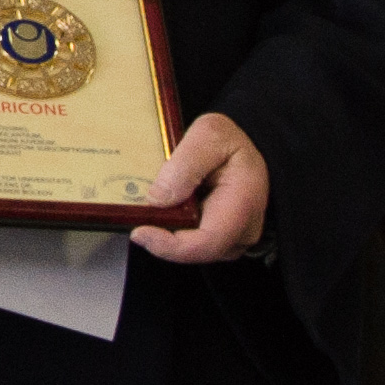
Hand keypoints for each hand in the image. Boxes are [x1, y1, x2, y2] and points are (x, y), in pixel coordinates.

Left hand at [133, 113, 270, 264]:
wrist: (242, 149)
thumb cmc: (231, 142)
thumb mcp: (210, 134)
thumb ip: (186, 163)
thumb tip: (158, 198)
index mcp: (243, 204)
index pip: (206, 242)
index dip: (170, 245)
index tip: (140, 232)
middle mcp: (243, 231)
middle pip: (194, 251)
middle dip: (163, 235)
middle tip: (141, 213)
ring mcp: (232, 240)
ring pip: (190, 250)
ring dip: (168, 231)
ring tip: (157, 206)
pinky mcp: (220, 242)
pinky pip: (191, 244)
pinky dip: (174, 229)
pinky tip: (167, 210)